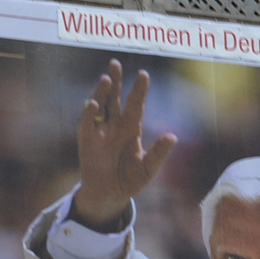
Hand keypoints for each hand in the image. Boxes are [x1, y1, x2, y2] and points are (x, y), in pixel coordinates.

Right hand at [72, 59, 176, 230]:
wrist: (110, 195)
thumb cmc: (130, 180)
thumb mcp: (149, 168)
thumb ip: (159, 153)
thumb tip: (173, 136)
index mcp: (132, 128)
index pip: (136, 104)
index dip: (139, 90)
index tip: (143, 75)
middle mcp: (115, 125)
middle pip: (115, 97)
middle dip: (116, 80)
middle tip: (115, 63)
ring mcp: (100, 131)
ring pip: (100, 105)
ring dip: (102, 92)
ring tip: (107, 78)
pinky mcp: (87, 140)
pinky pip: (86, 123)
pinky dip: (89, 113)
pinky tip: (95, 104)